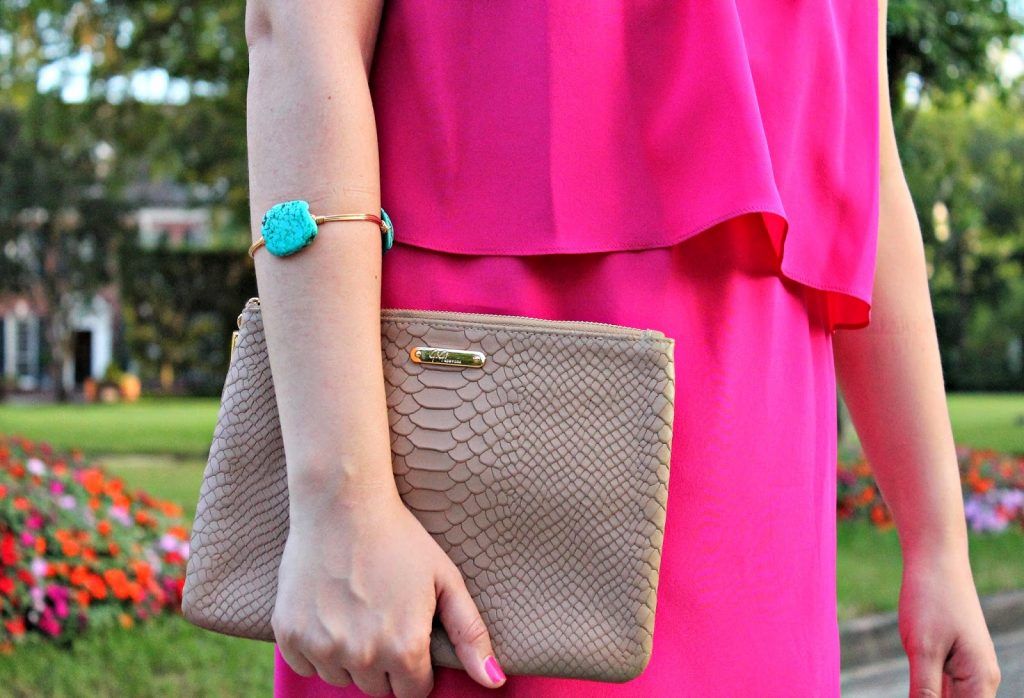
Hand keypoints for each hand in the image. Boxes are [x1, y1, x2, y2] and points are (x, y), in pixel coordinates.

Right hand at [272, 479, 506, 696]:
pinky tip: (328, 610)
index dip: (415, 666)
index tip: (409, 635)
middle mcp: (362, 657)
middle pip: (377, 688)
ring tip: (355, 609)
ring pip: (341, 678)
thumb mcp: (446, 581)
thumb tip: (495, 682)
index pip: (413, 692)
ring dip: (349, 656)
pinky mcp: (290, 635)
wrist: (342, 505)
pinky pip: (305, 665)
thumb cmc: (400, 539)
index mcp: (405, 649)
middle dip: (383, 662)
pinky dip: (315, 647)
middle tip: (382, 616)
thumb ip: (470, 636)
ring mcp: (322, 648)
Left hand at [898, 547, 1000, 696]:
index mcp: (980, 682)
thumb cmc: (930, 599)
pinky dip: (925, 697)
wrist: (935, 559)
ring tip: (915, 688)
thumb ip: (925, 692)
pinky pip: (941, 692)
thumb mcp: (922, 649)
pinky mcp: (950, 661)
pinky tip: (914, 693)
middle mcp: (980, 681)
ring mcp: (966, 672)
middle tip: (914, 691)